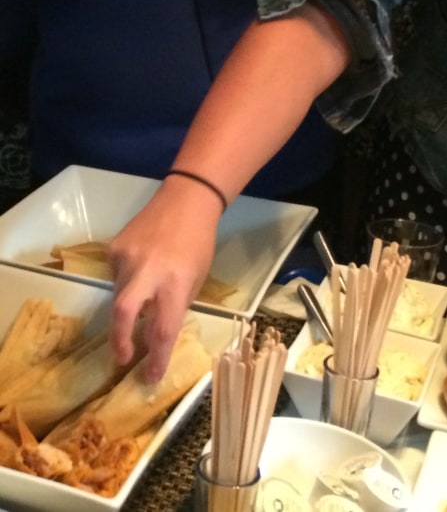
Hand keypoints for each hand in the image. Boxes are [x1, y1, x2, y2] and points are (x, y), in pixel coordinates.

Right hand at [108, 181, 219, 381]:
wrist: (186, 200)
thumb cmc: (198, 243)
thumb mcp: (196, 278)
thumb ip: (175, 305)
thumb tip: (155, 335)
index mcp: (175, 282)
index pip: (163, 329)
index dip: (156, 358)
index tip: (151, 377)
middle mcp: (148, 271)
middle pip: (124, 313)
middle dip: (120, 340)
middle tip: (124, 358)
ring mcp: (127, 258)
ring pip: (120, 295)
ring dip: (130, 306)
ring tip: (145, 295)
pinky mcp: (115, 248)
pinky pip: (117, 276)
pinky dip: (127, 282)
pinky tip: (142, 269)